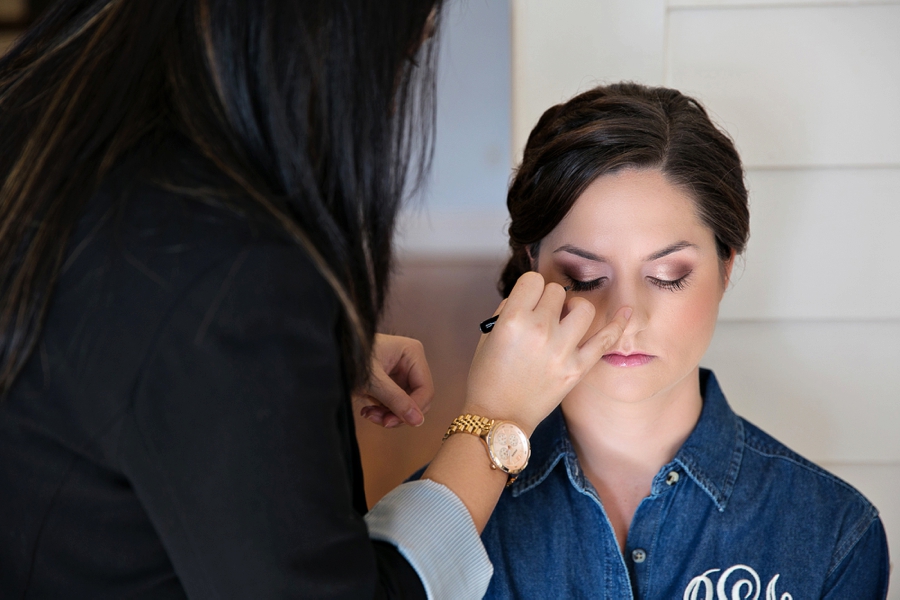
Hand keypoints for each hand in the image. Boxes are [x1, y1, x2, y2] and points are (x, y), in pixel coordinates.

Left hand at [353, 334, 433, 427]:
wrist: (329, 355)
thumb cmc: (350, 356)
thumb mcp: (372, 381)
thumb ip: (395, 400)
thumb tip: (417, 420)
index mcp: (412, 353)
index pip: (425, 389)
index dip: (413, 409)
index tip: (394, 421)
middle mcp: (410, 362)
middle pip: (417, 399)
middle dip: (397, 413)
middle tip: (380, 420)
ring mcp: (401, 373)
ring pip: (405, 405)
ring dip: (388, 414)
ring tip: (368, 413)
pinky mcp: (390, 383)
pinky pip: (394, 404)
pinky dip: (382, 411)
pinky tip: (368, 409)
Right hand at [464, 271, 630, 434]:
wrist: (498, 417)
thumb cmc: (488, 377)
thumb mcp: (488, 335)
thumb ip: (509, 309)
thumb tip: (532, 296)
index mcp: (513, 319)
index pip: (533, 280)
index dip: (531, 290)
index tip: (529, 301)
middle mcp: (539, 330)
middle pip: (557, 291)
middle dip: (549, 301)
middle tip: (542, 317)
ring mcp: (561, 349)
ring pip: (583, 307)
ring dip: (574, 309)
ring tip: (565, 321)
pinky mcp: (577, 368)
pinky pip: (605, 339)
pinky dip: (617, 323)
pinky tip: (626, 312)